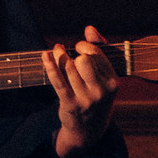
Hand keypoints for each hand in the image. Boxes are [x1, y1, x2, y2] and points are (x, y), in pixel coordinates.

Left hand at [42, 25, 116, 157]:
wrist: (89, 130)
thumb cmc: (96, 95)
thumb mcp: (104, 76)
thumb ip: (99, 49)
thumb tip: (89, 28)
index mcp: (113, 82)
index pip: (97, 55)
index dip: (84, 46)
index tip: (78, 47)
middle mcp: (101, 91)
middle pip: (83, 61)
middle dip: (74, 53)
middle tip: (68, 53)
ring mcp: (85, 99)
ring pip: (68, 69)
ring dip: (59, 56)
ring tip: (56, 51)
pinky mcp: (69, 104)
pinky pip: (57, 81)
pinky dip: (49, 66)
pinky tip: (44, 56)